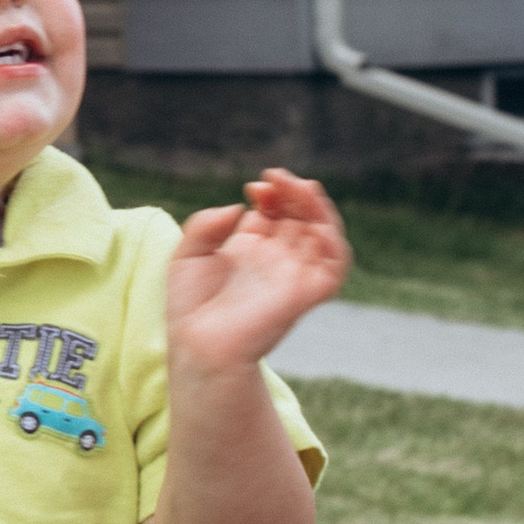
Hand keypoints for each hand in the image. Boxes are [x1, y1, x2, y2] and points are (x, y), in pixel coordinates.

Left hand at [165, 170, 349, 378]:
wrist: (199, 345)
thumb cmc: (190, 308)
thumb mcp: (186, 255)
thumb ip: (205, 224)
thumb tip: (240, 208)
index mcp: (251, 250)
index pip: (275, 212)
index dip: (272, 193)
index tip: (254, 187)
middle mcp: (277, 260)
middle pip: (300, 216)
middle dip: (294, 192)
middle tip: (274, 178)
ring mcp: (294, 276)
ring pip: (324, 233)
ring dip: (316, 206)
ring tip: (295, 186)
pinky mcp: (307, 294)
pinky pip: (336, 265)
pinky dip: (334, 240)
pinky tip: (314, 221)